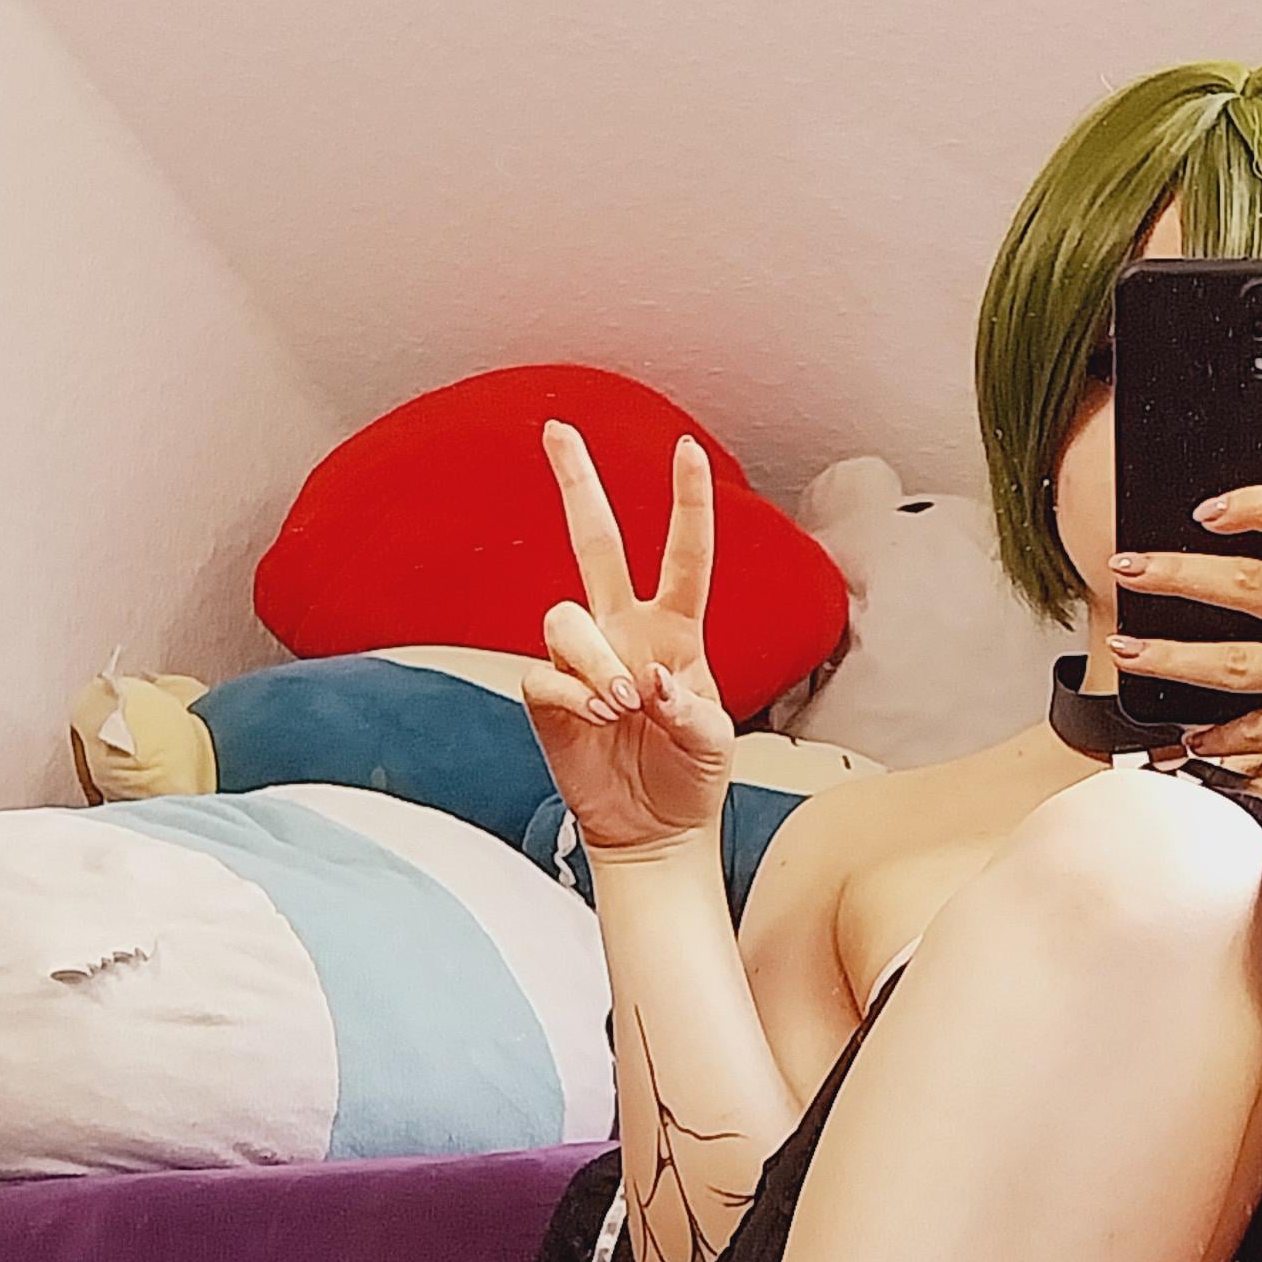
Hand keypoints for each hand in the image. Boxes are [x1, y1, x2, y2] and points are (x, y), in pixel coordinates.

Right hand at [519, 420, 735, 860]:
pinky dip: (574, 697)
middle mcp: (624, 632)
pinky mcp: (547, 696)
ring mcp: (583, 660)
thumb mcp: (715, 746)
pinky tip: (598, 721)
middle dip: (577, 483)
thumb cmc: (692, 780)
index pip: (684, 557)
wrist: (653, 833)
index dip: (687, 505)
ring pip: (565, 617)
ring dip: (594, 658)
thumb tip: (650, 677)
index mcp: (677, 632)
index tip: (686, 450)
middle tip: (557, 428)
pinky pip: (546, 674)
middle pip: (596, 543)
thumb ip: (691, 710)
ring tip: (622, 705)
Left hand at [1109, 487, 1261, 830]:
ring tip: (1128, 651)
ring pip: (1232, 659)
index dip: (1256, 503)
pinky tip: (1192, 739)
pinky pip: (1251, 727)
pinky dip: (1214, 736)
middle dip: (1175, 573)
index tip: (1207, 510)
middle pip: (1249, 581)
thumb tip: (1256, 598)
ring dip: (1167, 656)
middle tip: (1130, 571)